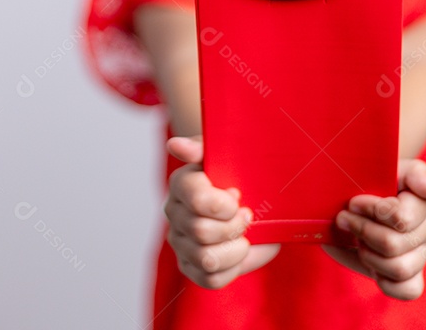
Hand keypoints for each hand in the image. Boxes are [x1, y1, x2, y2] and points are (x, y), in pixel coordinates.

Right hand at [163, 135, 279, 288]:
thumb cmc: (237, 173)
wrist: (250, 197)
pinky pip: (211, 280)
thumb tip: (175, 146)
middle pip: (201, 232)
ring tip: (244, 236)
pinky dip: (232, 269)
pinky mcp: (190, 267)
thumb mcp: (225, 153)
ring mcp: (180, 242)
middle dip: (234, 227)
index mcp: (181, 183)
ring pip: (206, 259)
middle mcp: (175, 214)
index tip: (237, 195)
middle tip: (247, 215)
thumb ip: (200, 148)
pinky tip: (239, 252)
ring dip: (235, 250)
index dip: (223, 204)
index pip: (197, 199)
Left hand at [323, 158, 425, 299]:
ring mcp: (420, 254)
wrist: (359, 191)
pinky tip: (370, 260)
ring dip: (368, 254)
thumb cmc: (375, 178)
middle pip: (393, 245)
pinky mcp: (410, 275)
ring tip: (355, 238)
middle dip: (362, 231)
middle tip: (344, 218)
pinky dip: (385, 280)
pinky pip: (407, 290)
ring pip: (399, 269)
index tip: (353, 202)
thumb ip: (418, 175)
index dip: (373, 212)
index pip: (401, 218)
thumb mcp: (392, 166)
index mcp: (424, 201)